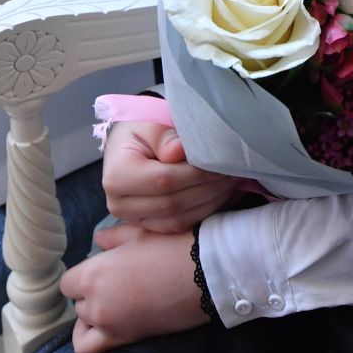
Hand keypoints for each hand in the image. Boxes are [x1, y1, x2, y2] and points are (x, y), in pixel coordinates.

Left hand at [59, 224, 206, 352]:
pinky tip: (104, 328)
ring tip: (114, 304)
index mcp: (94, 273)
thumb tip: (98, 240)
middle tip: (117, 283)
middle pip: (78, 302)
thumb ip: (112, 237)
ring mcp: (108, 325)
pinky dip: (89, 341)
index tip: (102, 270)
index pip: (67, 282)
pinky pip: (88, 349)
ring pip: (83, 323)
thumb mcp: (139, 233)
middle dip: (92, 293)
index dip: (83, 275)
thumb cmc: (172, 246)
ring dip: (93, 314)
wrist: (205, 272)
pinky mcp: (124, 339)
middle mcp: (94, 303)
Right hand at [101, 122, 239, 233]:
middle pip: (173, 203)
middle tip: (236, 172)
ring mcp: (133, 220)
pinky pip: (182, 226)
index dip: (197, 174)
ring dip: (212, 202)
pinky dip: (206, 212)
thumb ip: (164, 137)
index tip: (222, 162)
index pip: (165, 180)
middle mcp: (119, 204)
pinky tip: (225, 196)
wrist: (127, 148)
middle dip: (210, 188)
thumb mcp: (148, 125)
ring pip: (180, 219)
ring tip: (235, 183)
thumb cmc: (139, 133)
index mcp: (116, 176)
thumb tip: (179, 151)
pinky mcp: (149, 227)